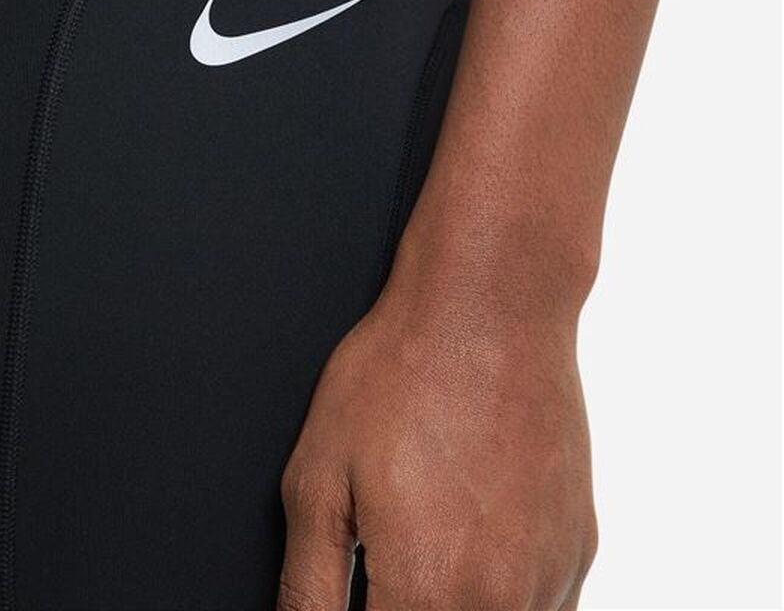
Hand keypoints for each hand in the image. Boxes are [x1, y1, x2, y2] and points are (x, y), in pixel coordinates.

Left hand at [276, 221, 597, 609]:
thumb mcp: (317, 480)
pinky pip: (539, 609)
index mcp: (427, 592)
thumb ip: (307, 588)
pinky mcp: (579, 549)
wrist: (488, 306)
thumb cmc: (400, 375)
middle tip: (383, 559)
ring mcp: (549, 579)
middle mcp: (501, 603)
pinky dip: (499, 595)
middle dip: (404, 606)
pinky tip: (468, 541)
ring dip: (452, 599)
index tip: (357, 592)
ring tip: (426, 533)